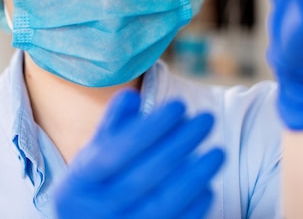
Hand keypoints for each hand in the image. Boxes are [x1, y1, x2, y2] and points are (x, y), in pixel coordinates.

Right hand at [53, 90, 224, 218]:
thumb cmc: (94, 182)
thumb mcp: (92, 153)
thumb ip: (112, 124)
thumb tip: (131, 95)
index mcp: (83, 179)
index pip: (118, 150)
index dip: (151, 128)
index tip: (180, 105)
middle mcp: (100, 207)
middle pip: (145, 175)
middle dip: (180, 144)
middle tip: (207, 119)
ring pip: (163, 203)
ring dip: (195, 176)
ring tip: (218, 151)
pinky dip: (194, 206)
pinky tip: (207, 185)